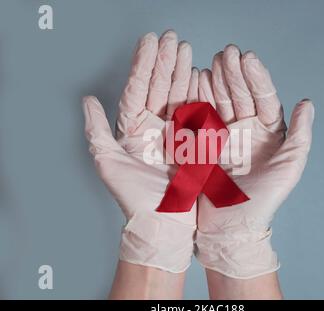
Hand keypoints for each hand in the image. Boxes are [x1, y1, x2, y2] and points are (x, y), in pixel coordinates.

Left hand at [83, 30, 198, 272]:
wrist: (164, 223)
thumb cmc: (135, 198)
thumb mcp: (109, 163)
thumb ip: (96, 131)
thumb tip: (86, 101)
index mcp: (133, 129)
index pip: (138, 89)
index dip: (144, 65)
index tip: (152, 42)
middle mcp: (154, 128)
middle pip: (160, 88)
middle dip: (166, 62)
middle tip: (174, 39)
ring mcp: (176, 134)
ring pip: (179, 96)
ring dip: (183, 72)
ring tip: (187, 51)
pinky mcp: (195, 143)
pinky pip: (198, 114)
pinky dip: (200, 94)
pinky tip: (202, 76)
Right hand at [195, 45, 314, 278]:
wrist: (231, 227)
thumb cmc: (264, 201)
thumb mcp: (289, 168)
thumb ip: (300, 136)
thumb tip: (306, 104)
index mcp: (268, 134)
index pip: (263, 98)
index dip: (256, 77)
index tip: (247, 58)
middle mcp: (246, 131)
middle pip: (241, 96)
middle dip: (234, 73)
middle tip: (226, 52)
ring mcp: (223, 136)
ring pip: (221, 103)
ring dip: (217, 81)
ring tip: (212, 62)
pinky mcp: (204, 145)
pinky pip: (202, 118)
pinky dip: (199, 100)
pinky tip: (197, 82)